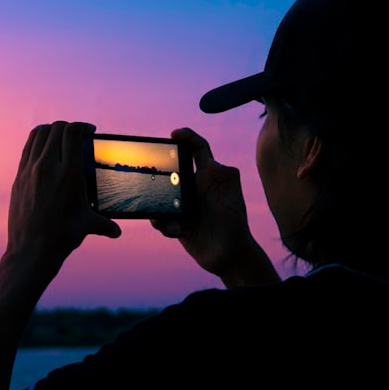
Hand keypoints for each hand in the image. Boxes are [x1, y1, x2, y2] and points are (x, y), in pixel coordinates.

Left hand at [7, 121, 120, 270]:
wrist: (31, 250)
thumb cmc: (63, 236)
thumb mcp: (88, 225)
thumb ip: (105, 224)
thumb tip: (116, 232)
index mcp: (69, 173)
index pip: (72, 132)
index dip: (82, 126)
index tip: (89, 130)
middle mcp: (48, 167)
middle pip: (56, 129)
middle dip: (68, 127)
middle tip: (76, 135)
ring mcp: (30, 170)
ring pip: (39, 133)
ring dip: (51, 131)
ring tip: (60, 138)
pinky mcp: (19, 176)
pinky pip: (28, 148)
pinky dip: (38, 142)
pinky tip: (46, 152)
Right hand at [152, 128, 278, 286]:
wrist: (229, 256)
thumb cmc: (236, 225)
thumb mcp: (234, 200)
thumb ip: (228, 178)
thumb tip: (212, 162)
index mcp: (209, 177)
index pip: (198, 149)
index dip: (187, 137)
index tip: (174, 134)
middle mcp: (194, 188)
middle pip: (172, 169)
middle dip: (160, 170)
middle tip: (152, 175)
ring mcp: (183, 205)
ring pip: (160, 195)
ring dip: (158, 204)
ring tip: (170, 218)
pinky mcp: (176, 222)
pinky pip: (160, 217)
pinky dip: (162, 223)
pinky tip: (175, 230)